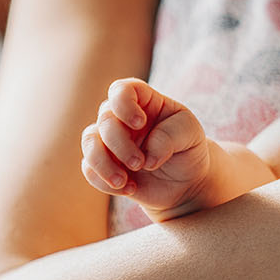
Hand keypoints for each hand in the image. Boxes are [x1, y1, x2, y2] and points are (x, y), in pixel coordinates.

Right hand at [80, 78, 210, 213]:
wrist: (186, 182)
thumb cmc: (188, 148)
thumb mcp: (190, 133)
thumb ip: (170, 136)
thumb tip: (147, 155)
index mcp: (143, 101)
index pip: (121, 90)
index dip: (124, 104)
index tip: (140, 123)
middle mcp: (121, 118)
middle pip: (105, 120)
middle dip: (120, 145)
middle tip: (140, 163)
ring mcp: (110, 141)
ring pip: (89, 143)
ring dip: (103, 164)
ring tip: (124, 182)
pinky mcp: (104, 165)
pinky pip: (88, 169)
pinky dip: (104, 181)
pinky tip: (129, 189)